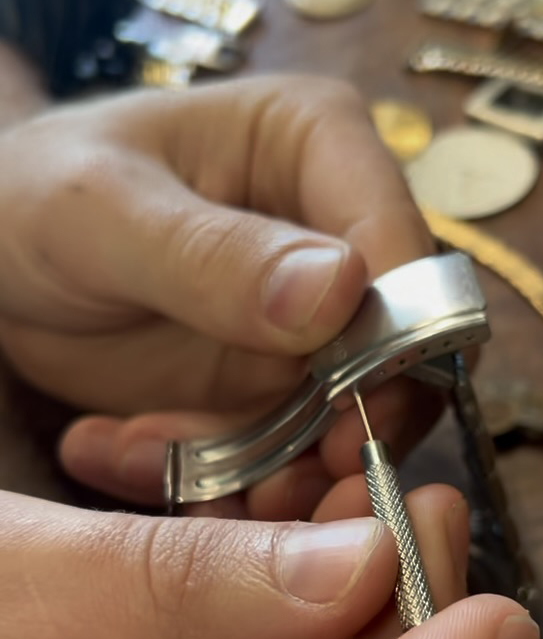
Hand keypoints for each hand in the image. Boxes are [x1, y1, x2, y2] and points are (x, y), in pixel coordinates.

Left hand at [0, 75, 441, 514]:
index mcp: (322, 150)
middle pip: (405, 355)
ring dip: (290, 472)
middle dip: (348, 432)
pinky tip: (158, 463)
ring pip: (360, 422)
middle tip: (281, 488)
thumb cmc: (36, 198)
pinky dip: (246, 482)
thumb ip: (213, 254)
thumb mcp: (99, 212)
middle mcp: (342, 239)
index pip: (406, 251)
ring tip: (200, 484)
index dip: (397, 339)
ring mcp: (322, 325)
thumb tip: (342, 290)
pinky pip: (301, 455)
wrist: (0, 267)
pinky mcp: (290, 388)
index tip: (345, 414)